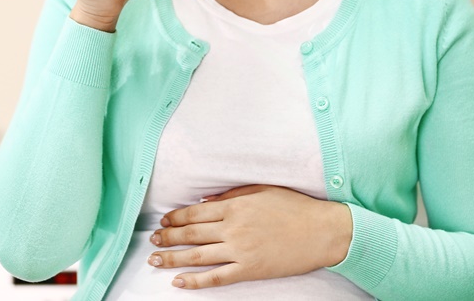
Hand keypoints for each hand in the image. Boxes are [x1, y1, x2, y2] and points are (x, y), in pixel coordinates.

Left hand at [147, 185, 352, 289]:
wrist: (322, 231)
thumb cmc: (294, 207)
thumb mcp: (262, 190)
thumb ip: (232, 195)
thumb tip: (205, 201)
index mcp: (235, 206)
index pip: (196, 213)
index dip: (176, 218)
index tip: (164, 221)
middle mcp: (233, 228)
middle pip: (192, 234)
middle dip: (168, 238)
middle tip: (152, 242)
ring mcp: (240, 250)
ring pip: (198, 256)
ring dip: (173, 258)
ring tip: (155, 260)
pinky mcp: (249, 270)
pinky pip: (217, 277)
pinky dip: (195, 281)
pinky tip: (179, 282)